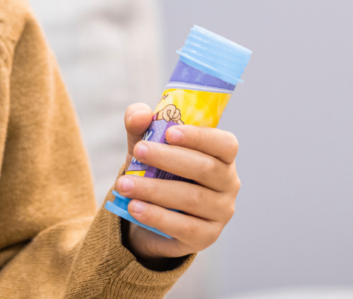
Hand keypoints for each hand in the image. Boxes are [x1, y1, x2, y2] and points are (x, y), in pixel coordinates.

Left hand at [116, 103, 240, 260]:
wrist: (148, 211)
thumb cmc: (154, 168)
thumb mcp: (144, 142)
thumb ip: (139, 123)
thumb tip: (140, 115)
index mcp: (221, 155)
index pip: (225, 144)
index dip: (199, 136)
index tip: (169, 132)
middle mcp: (229, 183)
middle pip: (205, 168)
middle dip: (168, 158)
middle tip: (138, 151)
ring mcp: (221, 212)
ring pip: (192, 198)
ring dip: (154, 189)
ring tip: (123, 184)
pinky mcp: (206, 237)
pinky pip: (185, 227)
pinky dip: (157, 216)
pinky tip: (134, 208)